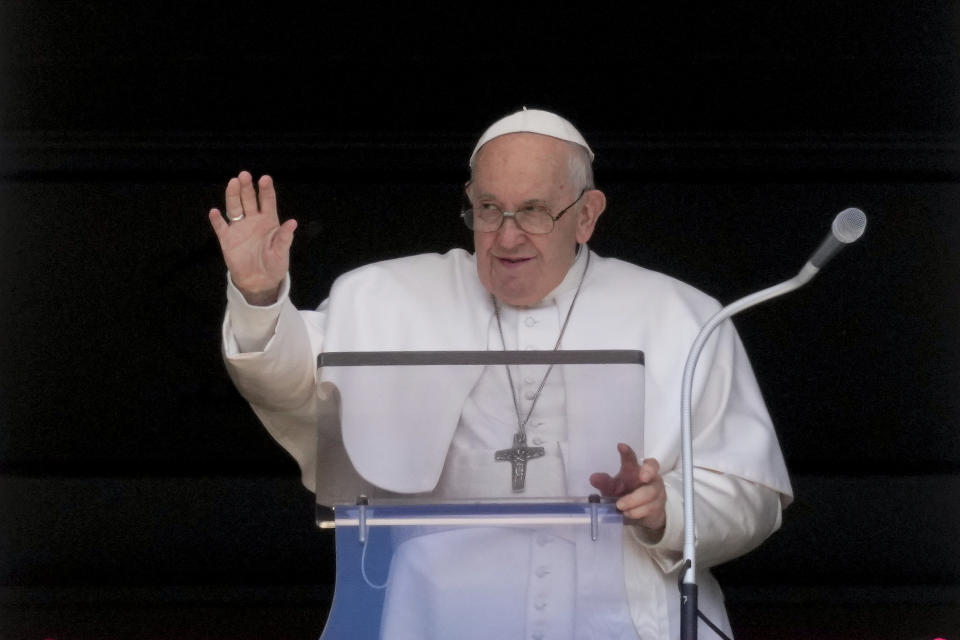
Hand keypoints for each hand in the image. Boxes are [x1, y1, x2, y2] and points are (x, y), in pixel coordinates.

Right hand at [208, 171, 297, 304]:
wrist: (259, 281)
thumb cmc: (274, 264)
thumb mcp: (281, 253)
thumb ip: (284, 238)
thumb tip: (292, 223)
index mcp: (269, 221)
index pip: (267, 202)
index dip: (266, 191)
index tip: (265, 179)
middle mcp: (253, 220)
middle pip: (249, 200)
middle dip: (247, 187)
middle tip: (245, 175)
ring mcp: (239, 228)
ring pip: (235, 208)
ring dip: (233, 196)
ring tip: (233, 183)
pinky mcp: (227, 239)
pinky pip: (220, 227)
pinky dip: (217, 220)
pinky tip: (214, 212)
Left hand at [589, 443, 666, 531]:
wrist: (644, 515)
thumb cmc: (626, 495)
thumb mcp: (613, 490)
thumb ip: (605, 483)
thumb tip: (593, 478)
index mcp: (633, 469)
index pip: (632, 458)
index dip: (627, 453)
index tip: (620, 446)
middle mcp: (648, 476)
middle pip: (651, 469)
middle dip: (648, 472)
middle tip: (643, 477)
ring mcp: (656, 490)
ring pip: (649, 492)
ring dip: (634, 500)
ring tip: (620, 506)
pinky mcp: (659, 505)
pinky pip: (650, 507)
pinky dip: (637, 511)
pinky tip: (628, 513)